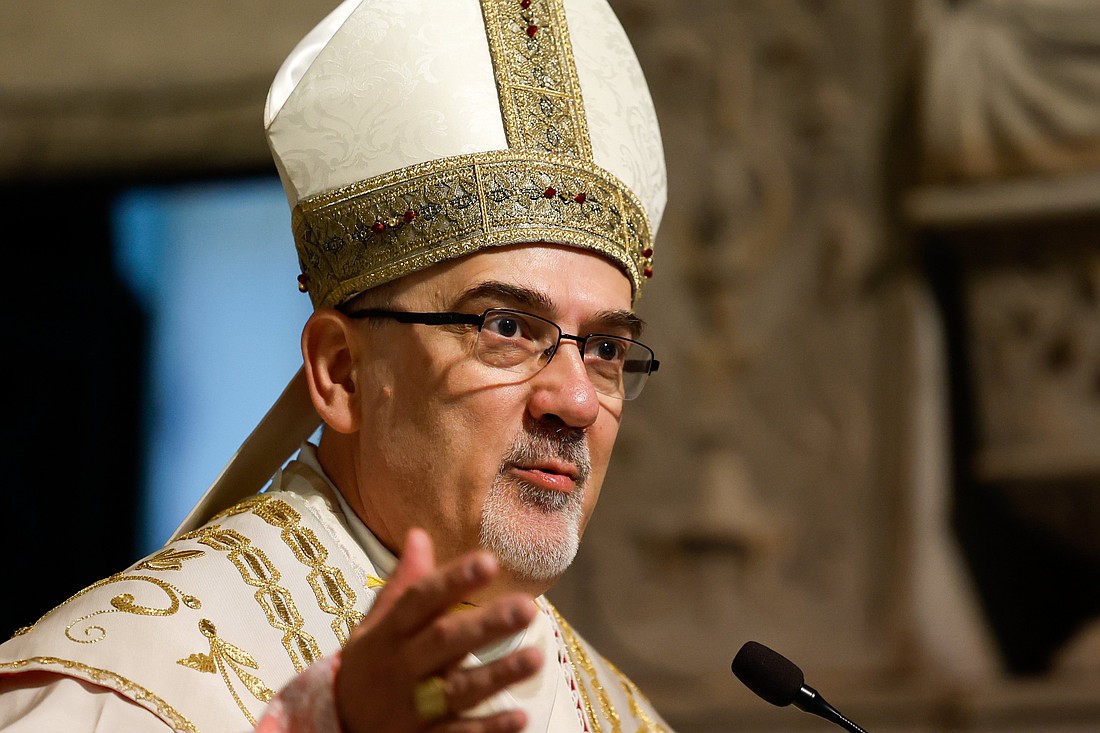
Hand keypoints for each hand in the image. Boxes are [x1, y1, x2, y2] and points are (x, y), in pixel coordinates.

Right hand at [336, 528, 543, 732]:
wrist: (335, 729)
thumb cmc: (369, 668)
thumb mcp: (375, 628)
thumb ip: (402, 586)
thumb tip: (419, 533)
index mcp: (388, 634)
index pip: (420, 600)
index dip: (452, 580)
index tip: (488, 560)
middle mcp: (401, 668)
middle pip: (443, 642)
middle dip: (484, 625)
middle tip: (527, 607)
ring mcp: (412, 708)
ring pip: (458, 689)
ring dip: (497, 675)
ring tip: (536, 657)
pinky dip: (488, 729)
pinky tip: (519, 717)